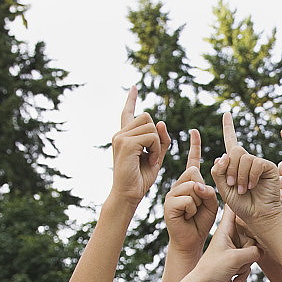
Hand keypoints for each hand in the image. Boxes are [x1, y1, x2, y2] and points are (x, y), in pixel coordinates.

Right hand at [110, 86, 170, 206]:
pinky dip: (156, 149)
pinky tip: (151, 161)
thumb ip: (160, 140)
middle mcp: (120, 133)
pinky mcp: (125, 143)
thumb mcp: (155, 156)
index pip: (128, 112)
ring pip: (150, 126)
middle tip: (153, 155)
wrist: (129, 194)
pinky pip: (150, 136)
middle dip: (156, 136)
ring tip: (151, 160)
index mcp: (125, 136)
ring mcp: (120, 137)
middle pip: (147, 117)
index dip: (131, 99)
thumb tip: (160, 123)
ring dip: (157, 144)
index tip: (134, 87)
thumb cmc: (140, 178)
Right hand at [164, 129, 217, 255]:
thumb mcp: (212, 203)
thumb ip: (209, 190)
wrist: (191, 240)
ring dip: (199, 202)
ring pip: (192, 187)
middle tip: (199, 206)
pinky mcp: (168, 204)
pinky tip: (186, 216)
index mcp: (190, 182)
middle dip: (204, 191)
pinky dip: (192, 209)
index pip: (192, 161)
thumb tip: (196, 183)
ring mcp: (172, 193)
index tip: (195, 131)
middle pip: (195, 173)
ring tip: (192, 212)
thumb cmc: (202, 221)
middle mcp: (179, 184)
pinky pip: (187, 199)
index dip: (194, 146)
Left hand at [193, 206, 260, 281]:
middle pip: (251, 233)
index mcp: (226, 228)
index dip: (243, 203)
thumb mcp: (236, 258)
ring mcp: (234, 248)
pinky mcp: (236, 259)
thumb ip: (254, 251)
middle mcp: (230, 236)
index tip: (250, 204)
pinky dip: (243, 272)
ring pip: (253, 249)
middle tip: (241, 257)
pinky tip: (234, 279)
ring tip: (234, 268)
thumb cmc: (213, 269)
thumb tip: (263, 251)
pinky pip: (249, 262)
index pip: (234, 208)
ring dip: (247, 263)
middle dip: (251, 249)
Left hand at [211, 113, 281, 231]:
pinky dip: (250, 176)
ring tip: (243, 189)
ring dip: (239, 176)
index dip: (228, 127)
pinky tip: (252, 186)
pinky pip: (255, 163)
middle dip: (229, 168)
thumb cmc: (241, 205)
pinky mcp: (268, 166)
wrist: (258, 215)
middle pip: (234, 150)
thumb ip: (218, 172)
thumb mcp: (223, 188)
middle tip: (231, 185)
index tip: (226, 113)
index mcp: (235, 164)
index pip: (231, 142)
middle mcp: (247, 161)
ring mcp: (258, 163)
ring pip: (243, 157)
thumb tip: (222, 155)